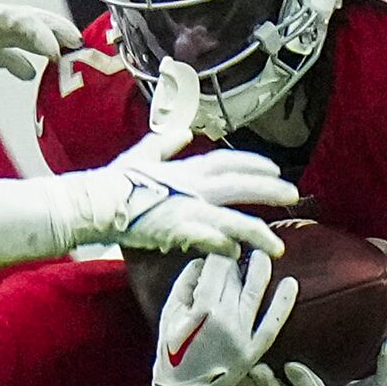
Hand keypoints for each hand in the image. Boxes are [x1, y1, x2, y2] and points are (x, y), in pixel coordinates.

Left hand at [0, 0, 79, 82]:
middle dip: (56, 31)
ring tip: (66, 59)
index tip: (54, 51)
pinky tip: (30, 76)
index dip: (39, 32)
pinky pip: (5, 54)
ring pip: (23, 36)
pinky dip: (20, 63)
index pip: (18, 19)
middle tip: (79, 46)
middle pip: (30, 22)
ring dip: (45, 45)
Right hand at [67, 59, 290, 257]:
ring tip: (278, 246)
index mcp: (186, 168)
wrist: (93, 203)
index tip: (274, 168)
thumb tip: (184, 130)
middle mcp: (192, 186)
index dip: (253, 163)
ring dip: (258, 232)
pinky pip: (210, 240)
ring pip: (234, 219)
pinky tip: (238, 254)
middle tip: (293, 194)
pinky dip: (226, 247)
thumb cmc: (112, 182)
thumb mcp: (141, 154)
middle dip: (269, 189)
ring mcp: (187, 209)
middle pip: (241, 184)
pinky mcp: (177, 230)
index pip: (228, 161)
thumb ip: (165, 142)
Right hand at [152, 249, 298, 385]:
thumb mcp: (169, 314)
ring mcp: (243, 335)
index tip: (219, 248)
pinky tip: (291, 284)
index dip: (218, 254)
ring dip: (262, 269)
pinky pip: (273, 322)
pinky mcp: (254, 348)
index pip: (216, 269)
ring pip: (257, 292)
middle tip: (237, 251)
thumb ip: (185, 284)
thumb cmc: (171, 351)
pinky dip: (284, 302)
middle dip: (235, 260)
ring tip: (263, 255)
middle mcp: (226, 320)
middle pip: (235, 278)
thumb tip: (203, 262)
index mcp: (202, 311)